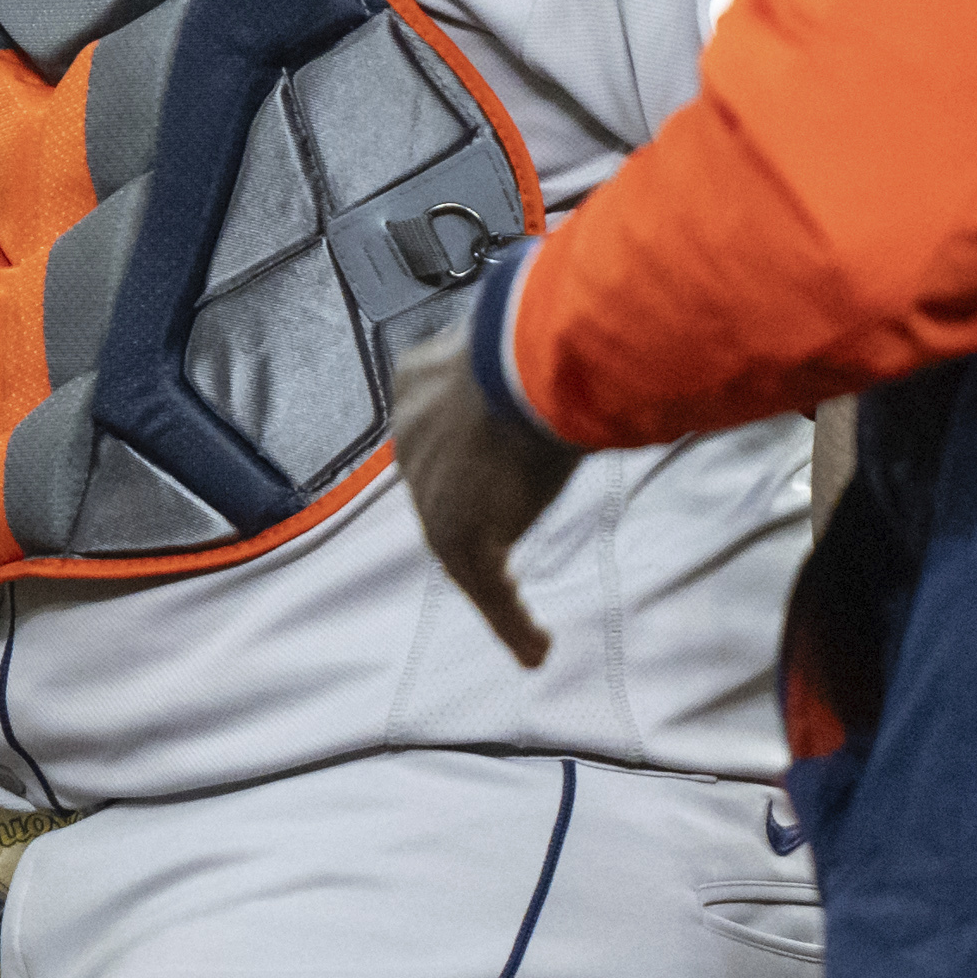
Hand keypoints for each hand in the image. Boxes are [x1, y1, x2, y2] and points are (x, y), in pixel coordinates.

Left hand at [386, 319, 574, 670]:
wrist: (524, 363)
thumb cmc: (540, 336)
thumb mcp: (524, 344)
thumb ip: (527, 355)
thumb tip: (564, 327)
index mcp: (417, 384)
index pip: (437, 432)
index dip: (462, 456)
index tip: (486, 470)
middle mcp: (412, 440)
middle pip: (443, 489)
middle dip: (475, 512)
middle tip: (511, 532)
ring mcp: (433, 493)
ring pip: (462, 546)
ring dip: (492, 583)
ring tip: (522, 621)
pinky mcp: (462, 535)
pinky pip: (490, 590)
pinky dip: (513, 623)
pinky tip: (535, 650)